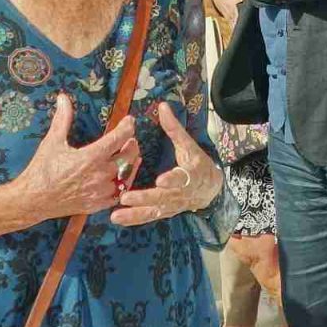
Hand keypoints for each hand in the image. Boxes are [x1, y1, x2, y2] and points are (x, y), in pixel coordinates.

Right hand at [10, 95, 132, 222]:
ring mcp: (100, 191)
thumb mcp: (52, 141)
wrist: (33, 199)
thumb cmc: (42, 170)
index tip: (129, 121)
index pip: (119, 137)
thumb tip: (63, 98)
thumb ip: (63, 119)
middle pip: (128, 156)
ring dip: (131, 165)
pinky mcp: (97, 204)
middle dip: (132, 145)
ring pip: (127, 176)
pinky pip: (119, 194)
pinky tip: (122, 178)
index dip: (127, 126)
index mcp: (91, 157)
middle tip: (130, 139)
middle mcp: (100, 174)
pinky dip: (124, 184)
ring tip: (131, 157)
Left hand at [112, 106, 225, 227]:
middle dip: (144, 199)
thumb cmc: (198, 163)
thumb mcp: (189, 145)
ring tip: (116, 216)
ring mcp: (172, 205)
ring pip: (153, 211)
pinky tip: (119, 220)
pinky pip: (149, 217)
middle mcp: (180, 193)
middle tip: (126, 198)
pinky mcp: (165, 212)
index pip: (181, 177)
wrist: (210, 189)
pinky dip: (134, 219)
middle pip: (162, 197)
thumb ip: (174, 128)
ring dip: (134, 214)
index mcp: (189, 174)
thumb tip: (162, 106)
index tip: (160, 180)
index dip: (171, 179)